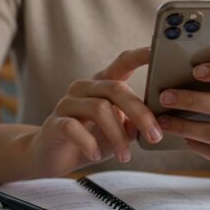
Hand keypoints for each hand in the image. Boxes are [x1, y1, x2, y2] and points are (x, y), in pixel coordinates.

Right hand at [33, 47, 162, 176]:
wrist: (51, 157)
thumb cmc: (92, 140)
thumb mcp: (120, 132)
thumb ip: (134, 125)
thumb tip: (152, 125)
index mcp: (103, 84)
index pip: (123, 63)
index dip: (140, 55)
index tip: (158, 51)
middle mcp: (84, 87)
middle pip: (116, 89)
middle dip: (140, 113)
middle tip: (154, 136)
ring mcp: (67, 103)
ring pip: (99, 109)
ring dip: (117, 136)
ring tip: (125, 156)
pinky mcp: (54, 123)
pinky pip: (73, 128)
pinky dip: (89, 143)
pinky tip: (96, 156)